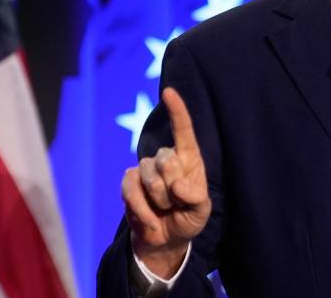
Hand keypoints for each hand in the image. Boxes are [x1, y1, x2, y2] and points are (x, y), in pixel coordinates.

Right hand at [122, 87, 211, 276]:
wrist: (165, 239)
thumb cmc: (187, 219)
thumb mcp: (201, 212)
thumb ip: (196, 197)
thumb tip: (177, 185)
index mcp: (189, 158)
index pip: (183, 130)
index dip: (177, 110)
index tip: (169, 92)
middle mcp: (167, 158)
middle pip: (166, 160)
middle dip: (172, 188)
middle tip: (176, 204)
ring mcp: (145, 169)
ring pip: (149, 176)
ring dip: (158, 200)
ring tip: (164, 210)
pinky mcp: (129, 182)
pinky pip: (131, 190)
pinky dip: (142, 209)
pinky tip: (151, 219)